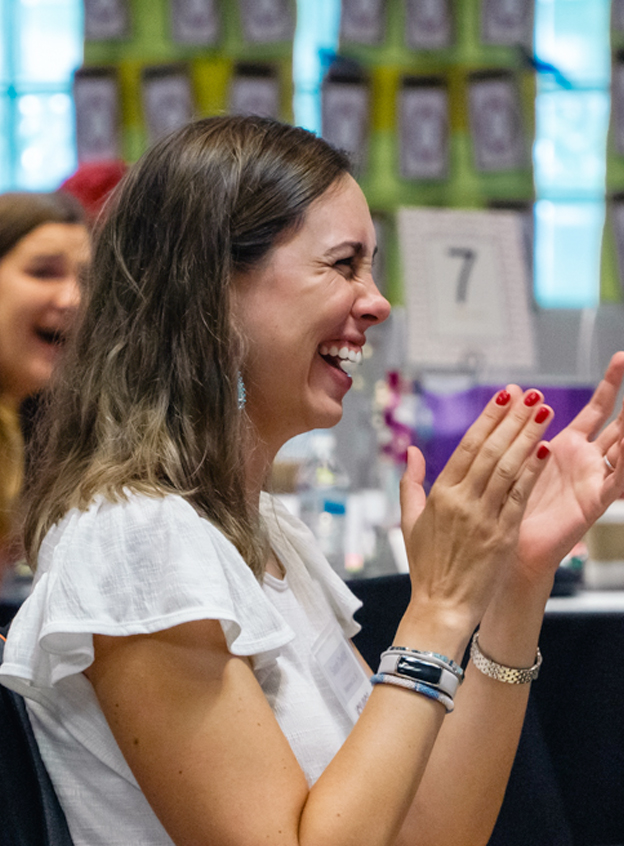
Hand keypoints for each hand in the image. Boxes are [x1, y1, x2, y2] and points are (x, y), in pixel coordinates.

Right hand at [400, 386, 551, 632]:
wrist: (441, 606)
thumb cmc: (426, 566)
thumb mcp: (409, 521)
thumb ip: (411, 483)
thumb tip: (412, 451)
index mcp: (440, 494)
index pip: (468, 445)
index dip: (488, 418)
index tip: (504, 395)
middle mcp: (462, 501)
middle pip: (492, 450)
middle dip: (513, 418)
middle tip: (531, 393)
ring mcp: (483, 518)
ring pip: (509, 468)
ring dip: (528, 436)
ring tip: (544, 411)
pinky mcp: (503, 536)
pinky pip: (520, 497)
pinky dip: (533, 471)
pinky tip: (545, 449)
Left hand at [517, 352, 623, 579]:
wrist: (505, 551)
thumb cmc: (504, 509)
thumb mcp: (505, 458)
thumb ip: (511, 424)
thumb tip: (510, 389)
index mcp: (565, 448)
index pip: (595, 410)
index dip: (609, 386)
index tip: (620, 357)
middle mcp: (584, 461)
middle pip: (616, 422)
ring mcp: (592, 480)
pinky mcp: (593, 502)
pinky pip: (620, 481)